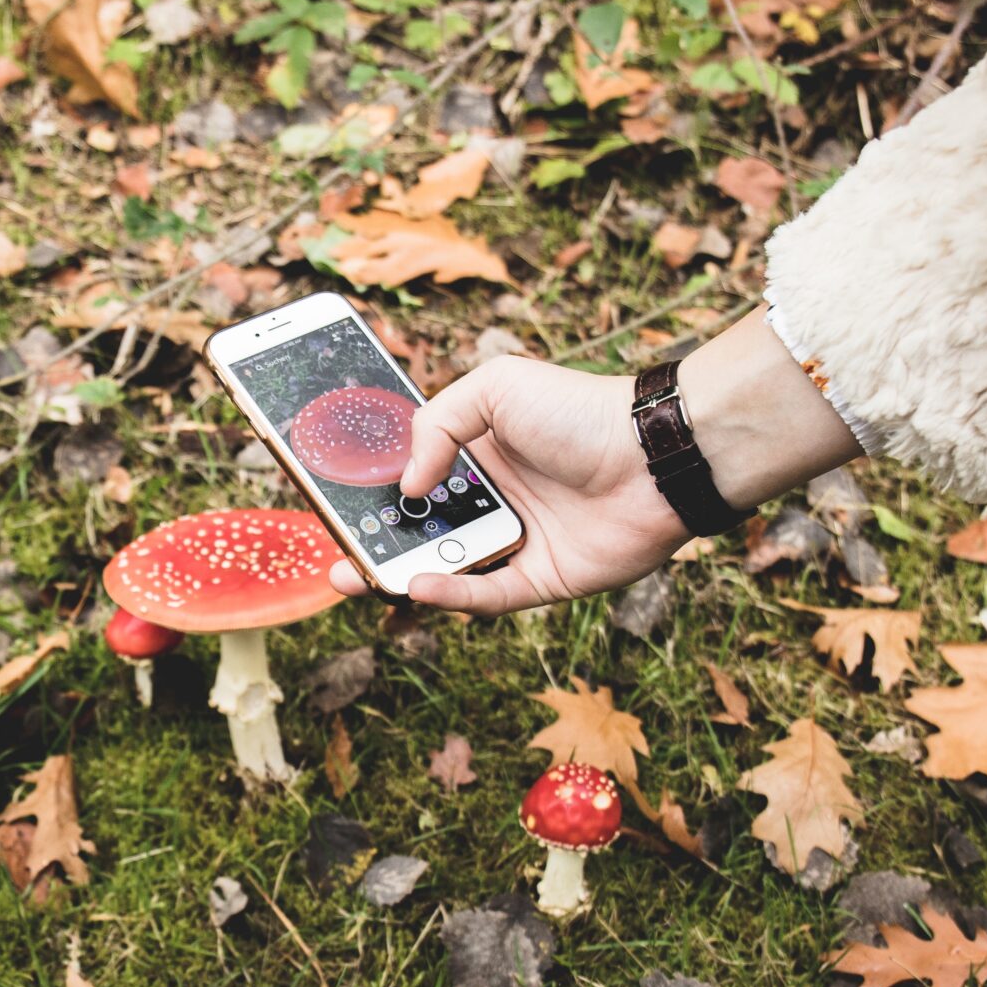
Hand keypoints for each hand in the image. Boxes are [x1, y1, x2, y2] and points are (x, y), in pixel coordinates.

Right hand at [329, 309, 862, 613]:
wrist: (655, 453)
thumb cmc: (581, 410)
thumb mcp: (495, 389)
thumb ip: (437, 426)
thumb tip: (408, 486)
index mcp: (479, 455)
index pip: (413, 479)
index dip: (373, 493)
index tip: (331, 502)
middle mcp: (494, 501)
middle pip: (420, 532)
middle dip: (372, 544)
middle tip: (332, 553)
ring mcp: (516, 543)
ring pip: (445, 569)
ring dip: (398, 574)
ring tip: (354, 573)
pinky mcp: (541, 581)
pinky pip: (486, 597)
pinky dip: (450, 595)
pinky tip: (416, 586)